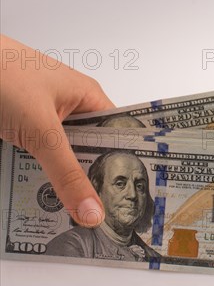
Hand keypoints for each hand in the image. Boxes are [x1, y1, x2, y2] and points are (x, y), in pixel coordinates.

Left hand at [0, 35, 114, 225]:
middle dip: (93, 178)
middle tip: (100, 212)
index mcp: (88, 97)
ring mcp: (44, 115)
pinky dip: (40, 172)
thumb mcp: (41, 130)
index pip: (119, 135)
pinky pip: (39, 154)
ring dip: (64, 177)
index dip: (125, 165)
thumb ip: (66, 174)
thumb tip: (92, 211)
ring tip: (74, 210)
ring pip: (63, 155)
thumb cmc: (2, 73)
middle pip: (91, 150)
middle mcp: (71, 106)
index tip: (129, 196)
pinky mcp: (22, 125)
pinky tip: (42, 193)